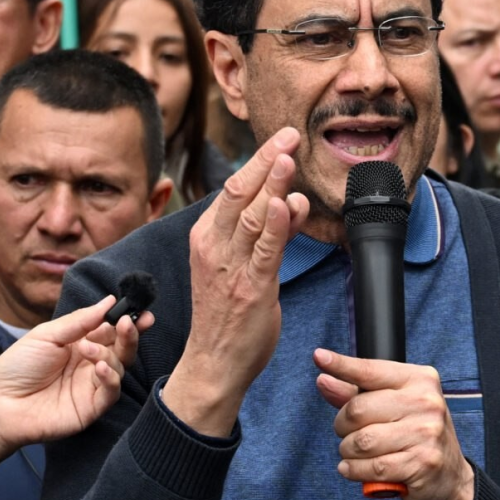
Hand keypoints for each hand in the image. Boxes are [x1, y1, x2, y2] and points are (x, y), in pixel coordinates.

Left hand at [0, 295, 153, 457]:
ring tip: (88, 349)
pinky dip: (110, 377)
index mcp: (81, 344)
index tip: (141, 312)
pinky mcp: (91, 408)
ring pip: (120, 367)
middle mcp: (91, 364)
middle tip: (130, 323)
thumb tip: (109, 301)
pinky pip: (111, 392)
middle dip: (130, 335)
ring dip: (110, 354)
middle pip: (122, 348)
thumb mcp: (47, 334)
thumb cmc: (17, 367)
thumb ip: (80, 320)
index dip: (127, 321)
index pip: (111, 330)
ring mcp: (92, 386)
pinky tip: (99, 367)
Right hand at [164, 127, 308, 436]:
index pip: (233, 189)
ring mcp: (231, 267)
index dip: (259, 160)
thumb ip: (267, 232)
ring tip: (289, 157)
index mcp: (207, 236)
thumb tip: (292, 199)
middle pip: (240, 193)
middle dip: (266, 160)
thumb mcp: (239, 264)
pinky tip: (290, 204)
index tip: (282, 138)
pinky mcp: (251, 288)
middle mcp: (215, 246)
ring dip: (273, 184)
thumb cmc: (226, 313)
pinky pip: (265, 251)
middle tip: (289, 135)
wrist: (211, 364)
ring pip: (252, 216)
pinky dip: (278, 225)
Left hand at [314, 348, 474, 499]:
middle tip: (348, 433)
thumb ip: (355, 393)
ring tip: (355, 453)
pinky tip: (354, 468)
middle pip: (357, 409)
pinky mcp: (421, 463)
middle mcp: (426, 402)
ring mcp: (426, 433)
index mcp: (419, 379)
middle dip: (342, 425)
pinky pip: (371, 468)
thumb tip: (324, 379)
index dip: (342, 366)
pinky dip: (354, 470)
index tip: (319, 356)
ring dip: (347, 451)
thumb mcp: (392, 406)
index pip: (370, 371)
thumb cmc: (417, 434)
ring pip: (361, 441)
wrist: (451, 478)